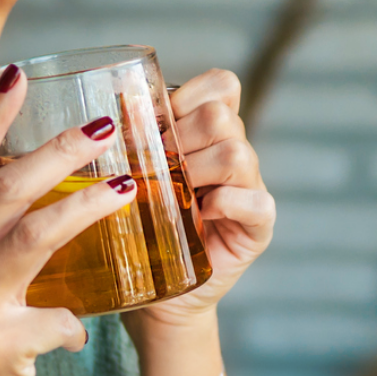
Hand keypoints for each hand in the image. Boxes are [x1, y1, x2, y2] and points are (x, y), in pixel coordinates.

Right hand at [0, 67, 137, 375]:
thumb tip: (29, 187)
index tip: (16, 75)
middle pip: (3, 188)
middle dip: (57, 149)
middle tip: (104, 126)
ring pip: (33, 234)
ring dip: (86, 205)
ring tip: (128, 185)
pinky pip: (55, 316)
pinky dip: (76, 320)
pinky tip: (87, 325)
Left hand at [132, 68, 274, 331]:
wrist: (153, 290)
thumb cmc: (139, 227)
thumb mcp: (132, 176)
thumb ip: (134, 140)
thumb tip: (119, 106)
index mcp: (208, 133)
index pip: (222, 85)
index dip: (189, 95)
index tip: (157, 124)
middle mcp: (235, 155)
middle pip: (221, 117)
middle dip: (181, 139)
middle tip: (157, 170)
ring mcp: (250, 190)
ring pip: (237, 154)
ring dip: (197, 171)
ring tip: (175, 196)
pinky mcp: (257, 228)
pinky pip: (257, 203)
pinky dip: (227, 203)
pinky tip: (202, 214)